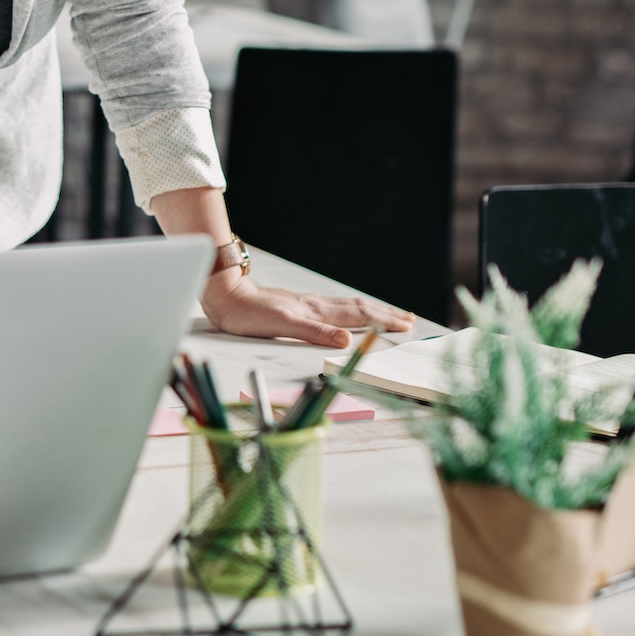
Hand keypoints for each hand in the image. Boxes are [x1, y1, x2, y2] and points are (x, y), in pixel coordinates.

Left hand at [200, 270, 415, 347]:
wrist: (225, 295)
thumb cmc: (249, 313)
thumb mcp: (283, 326)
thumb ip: (316, 333)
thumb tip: (347, 340)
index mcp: (316, 311)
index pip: (359, 315)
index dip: (384, 321)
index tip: (407, 324)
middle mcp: (316, 305)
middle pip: (359, 309)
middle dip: (385, 314)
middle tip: (408, 318)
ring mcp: (306, 304)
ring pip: (347, 307)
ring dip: (370, 311)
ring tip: (386, 313)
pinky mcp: (296, 306)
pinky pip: (333, 308)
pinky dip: (349, 311)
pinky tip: (345, 314)